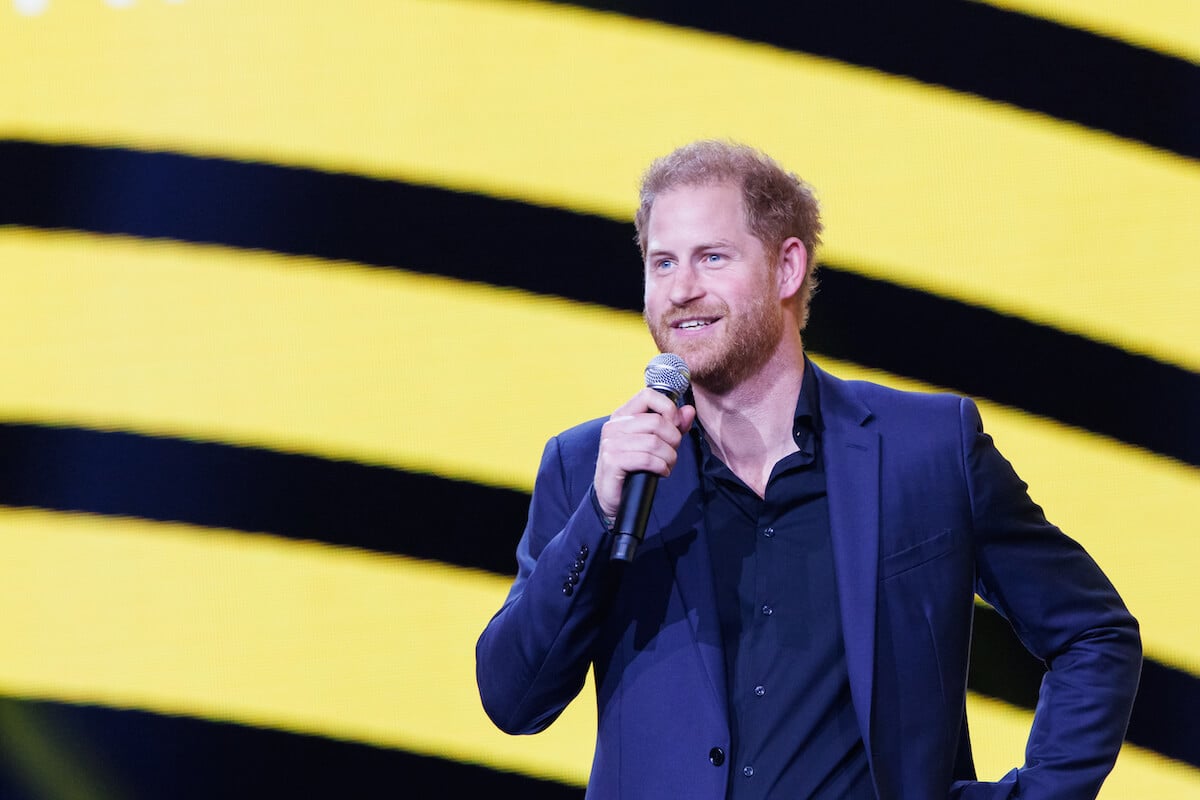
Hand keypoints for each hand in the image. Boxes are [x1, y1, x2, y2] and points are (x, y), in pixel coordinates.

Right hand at [593, 388, 695, 520]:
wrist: (612, 495)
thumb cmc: (634, 466)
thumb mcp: (656, 442)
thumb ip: (673, 425)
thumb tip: (689, 410)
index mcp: (622, 416)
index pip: (648, 395)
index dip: (668, 408)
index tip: (676, 425)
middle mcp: (613, 426)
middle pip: (657, 421)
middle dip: (673, 439)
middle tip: (672, 452)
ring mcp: (611, 443)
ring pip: (654, 442)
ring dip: (669, 457)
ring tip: (667, 465)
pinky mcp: (612, 461)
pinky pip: (646, 459)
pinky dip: (661, 467)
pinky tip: (660, 472)